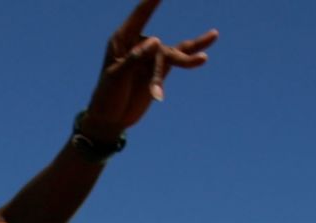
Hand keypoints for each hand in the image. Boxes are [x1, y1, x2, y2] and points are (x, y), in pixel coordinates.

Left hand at [84, 0, 217, 138]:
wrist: (111, 119)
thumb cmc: (107, 96)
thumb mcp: (117, 77)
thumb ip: (135, 58)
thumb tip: (157, 39)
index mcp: (122, 40)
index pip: (140, 15)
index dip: (152, 1)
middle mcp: (138, 44)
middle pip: (158, 48)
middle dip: (157, 71)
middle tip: (152, 92)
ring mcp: (150, 56)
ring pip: (172, 57)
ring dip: (181, 66)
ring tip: (207, 52)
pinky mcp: (160, 69)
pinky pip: (180, 59)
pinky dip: (191, 60)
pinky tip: (208, 48)